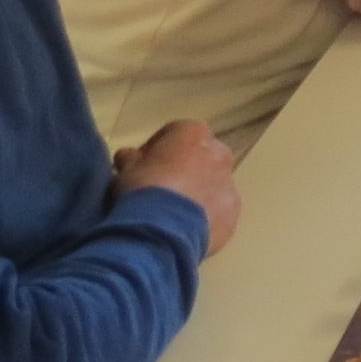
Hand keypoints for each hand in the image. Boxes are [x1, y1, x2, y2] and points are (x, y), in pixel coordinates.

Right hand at [115, 119, 240, 255]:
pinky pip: (218, 209)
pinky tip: (186, 227)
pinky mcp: (234, 210)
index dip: (157, 148)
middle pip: (201, 156)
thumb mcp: (125, 169)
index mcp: (194, 133)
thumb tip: (129, 156)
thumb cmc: (143, 189)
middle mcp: (219, 152)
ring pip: (213, 183)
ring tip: (173, 212)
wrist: (164, 229)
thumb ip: (131, 158)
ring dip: (196, 192)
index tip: (142, 164)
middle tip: (161, 187)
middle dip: (183, 167)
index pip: (175, 133)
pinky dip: (205, 215)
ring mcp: (230, 183)